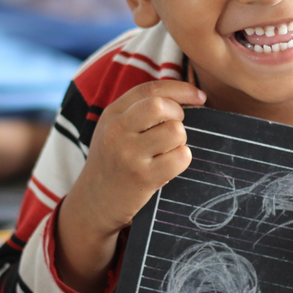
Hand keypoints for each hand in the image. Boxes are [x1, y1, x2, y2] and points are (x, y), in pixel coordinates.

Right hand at [56, 81, 205, 292]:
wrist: (93, 203)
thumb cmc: (113, 161)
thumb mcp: (115, 129)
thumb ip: (140, 109)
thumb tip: (186, 95)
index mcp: (112, 114)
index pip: (151, 88)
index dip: (181, 89)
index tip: (200, 96)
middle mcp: (117, 130)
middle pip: (161, 105)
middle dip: (178, 114)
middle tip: (175, 128)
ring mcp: (129, 154)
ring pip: (175, 131)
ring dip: (180, 140)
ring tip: (168, 151)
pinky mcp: (143, 178)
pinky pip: (180, 157)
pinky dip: (182, 159)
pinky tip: (169, 166)